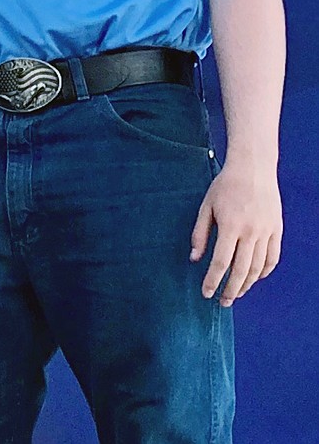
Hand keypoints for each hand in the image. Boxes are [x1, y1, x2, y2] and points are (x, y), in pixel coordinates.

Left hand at [191, 160, 281, 305]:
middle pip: (241, 271)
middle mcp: (250, 232)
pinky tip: (254, 278)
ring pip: (258, 268)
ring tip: (236, 293)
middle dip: (230, 290)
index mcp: (230, 226)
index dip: (212, 280)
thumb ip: (200, 234)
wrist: (253, 169)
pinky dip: (264, 272)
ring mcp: (266, 232)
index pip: (220, 262)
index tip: (206, 293)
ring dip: (247, 284)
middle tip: (222, 302)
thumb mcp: (206, 206)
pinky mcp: (277, 230)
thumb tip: (194, 259)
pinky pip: (273, 258)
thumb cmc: (225, 186)